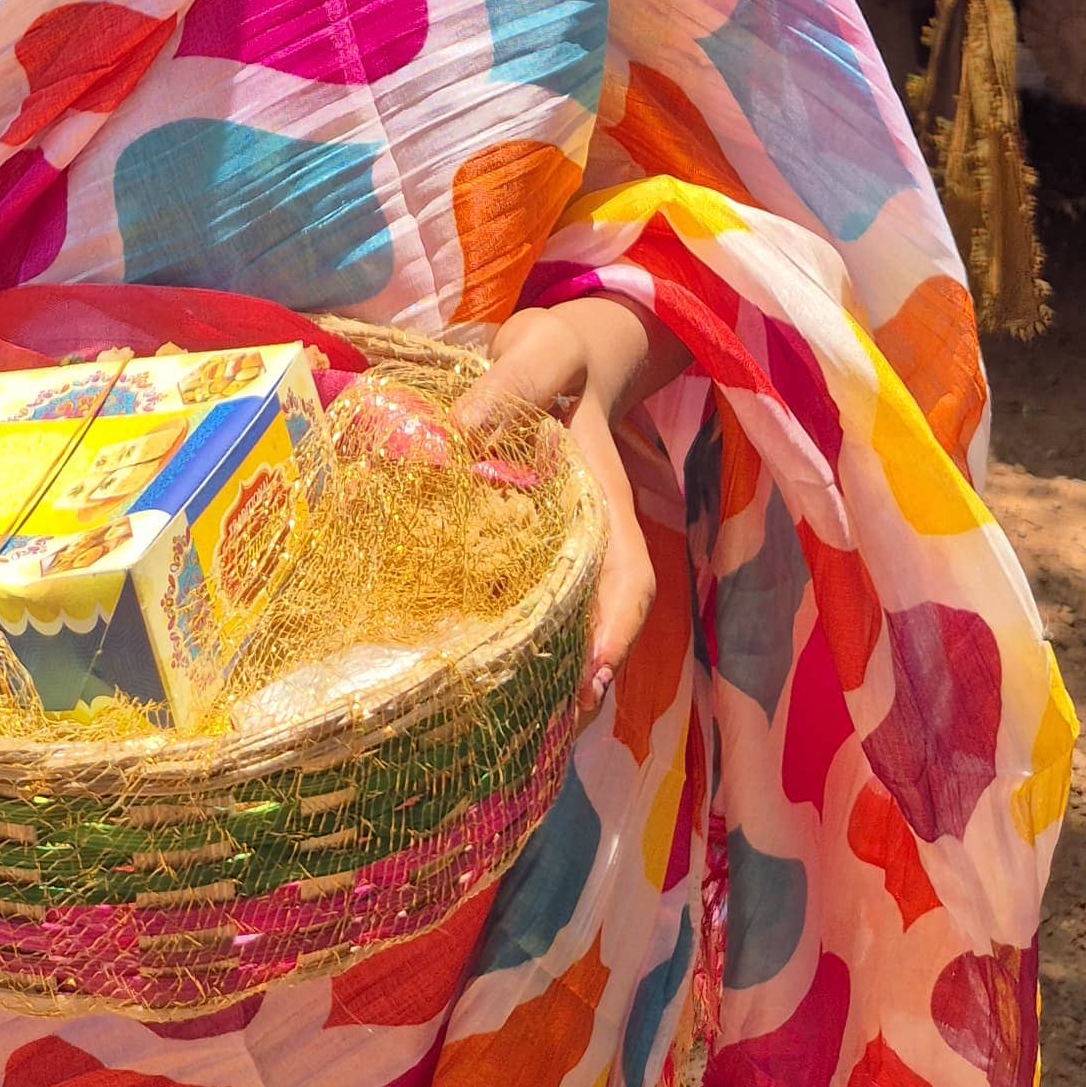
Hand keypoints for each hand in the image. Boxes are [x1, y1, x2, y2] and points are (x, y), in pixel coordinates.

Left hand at [456, 298, 676, 700]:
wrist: (562, 355)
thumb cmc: (560, 355)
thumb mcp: (541, 354)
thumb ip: (510, 387)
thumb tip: (456, 436)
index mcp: (604, 503)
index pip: (629, 576)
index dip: (616, 628)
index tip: (595, 674)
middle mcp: (590, 539)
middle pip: (601, 623)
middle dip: (584, 681)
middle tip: (548, 731)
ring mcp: (562, 550)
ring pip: (569, 624)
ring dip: (551, 675)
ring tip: (515, 728)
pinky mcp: (527, 551)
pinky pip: (530, 606)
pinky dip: (517, 645)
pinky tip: (477, 676)